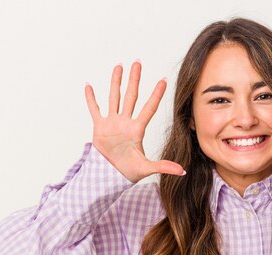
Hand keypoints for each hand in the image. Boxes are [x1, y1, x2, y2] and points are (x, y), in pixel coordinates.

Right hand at [84, 61, 184, 182]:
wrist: (111, 174)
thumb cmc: (130, 171)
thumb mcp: (147, 168)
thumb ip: (163, 167)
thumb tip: (182, 171)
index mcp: (137, 129)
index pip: (149, 108)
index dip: (156, 95)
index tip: (163, 80)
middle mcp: (126, 122)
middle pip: (131, 96)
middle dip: (134, 79)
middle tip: (137, 62)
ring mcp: (112, 123)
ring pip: (114, 98)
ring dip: (116, 82)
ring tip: (119, 66)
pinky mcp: (99, 127)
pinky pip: (95, 110)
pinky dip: (91, 99)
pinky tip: (89, 86)